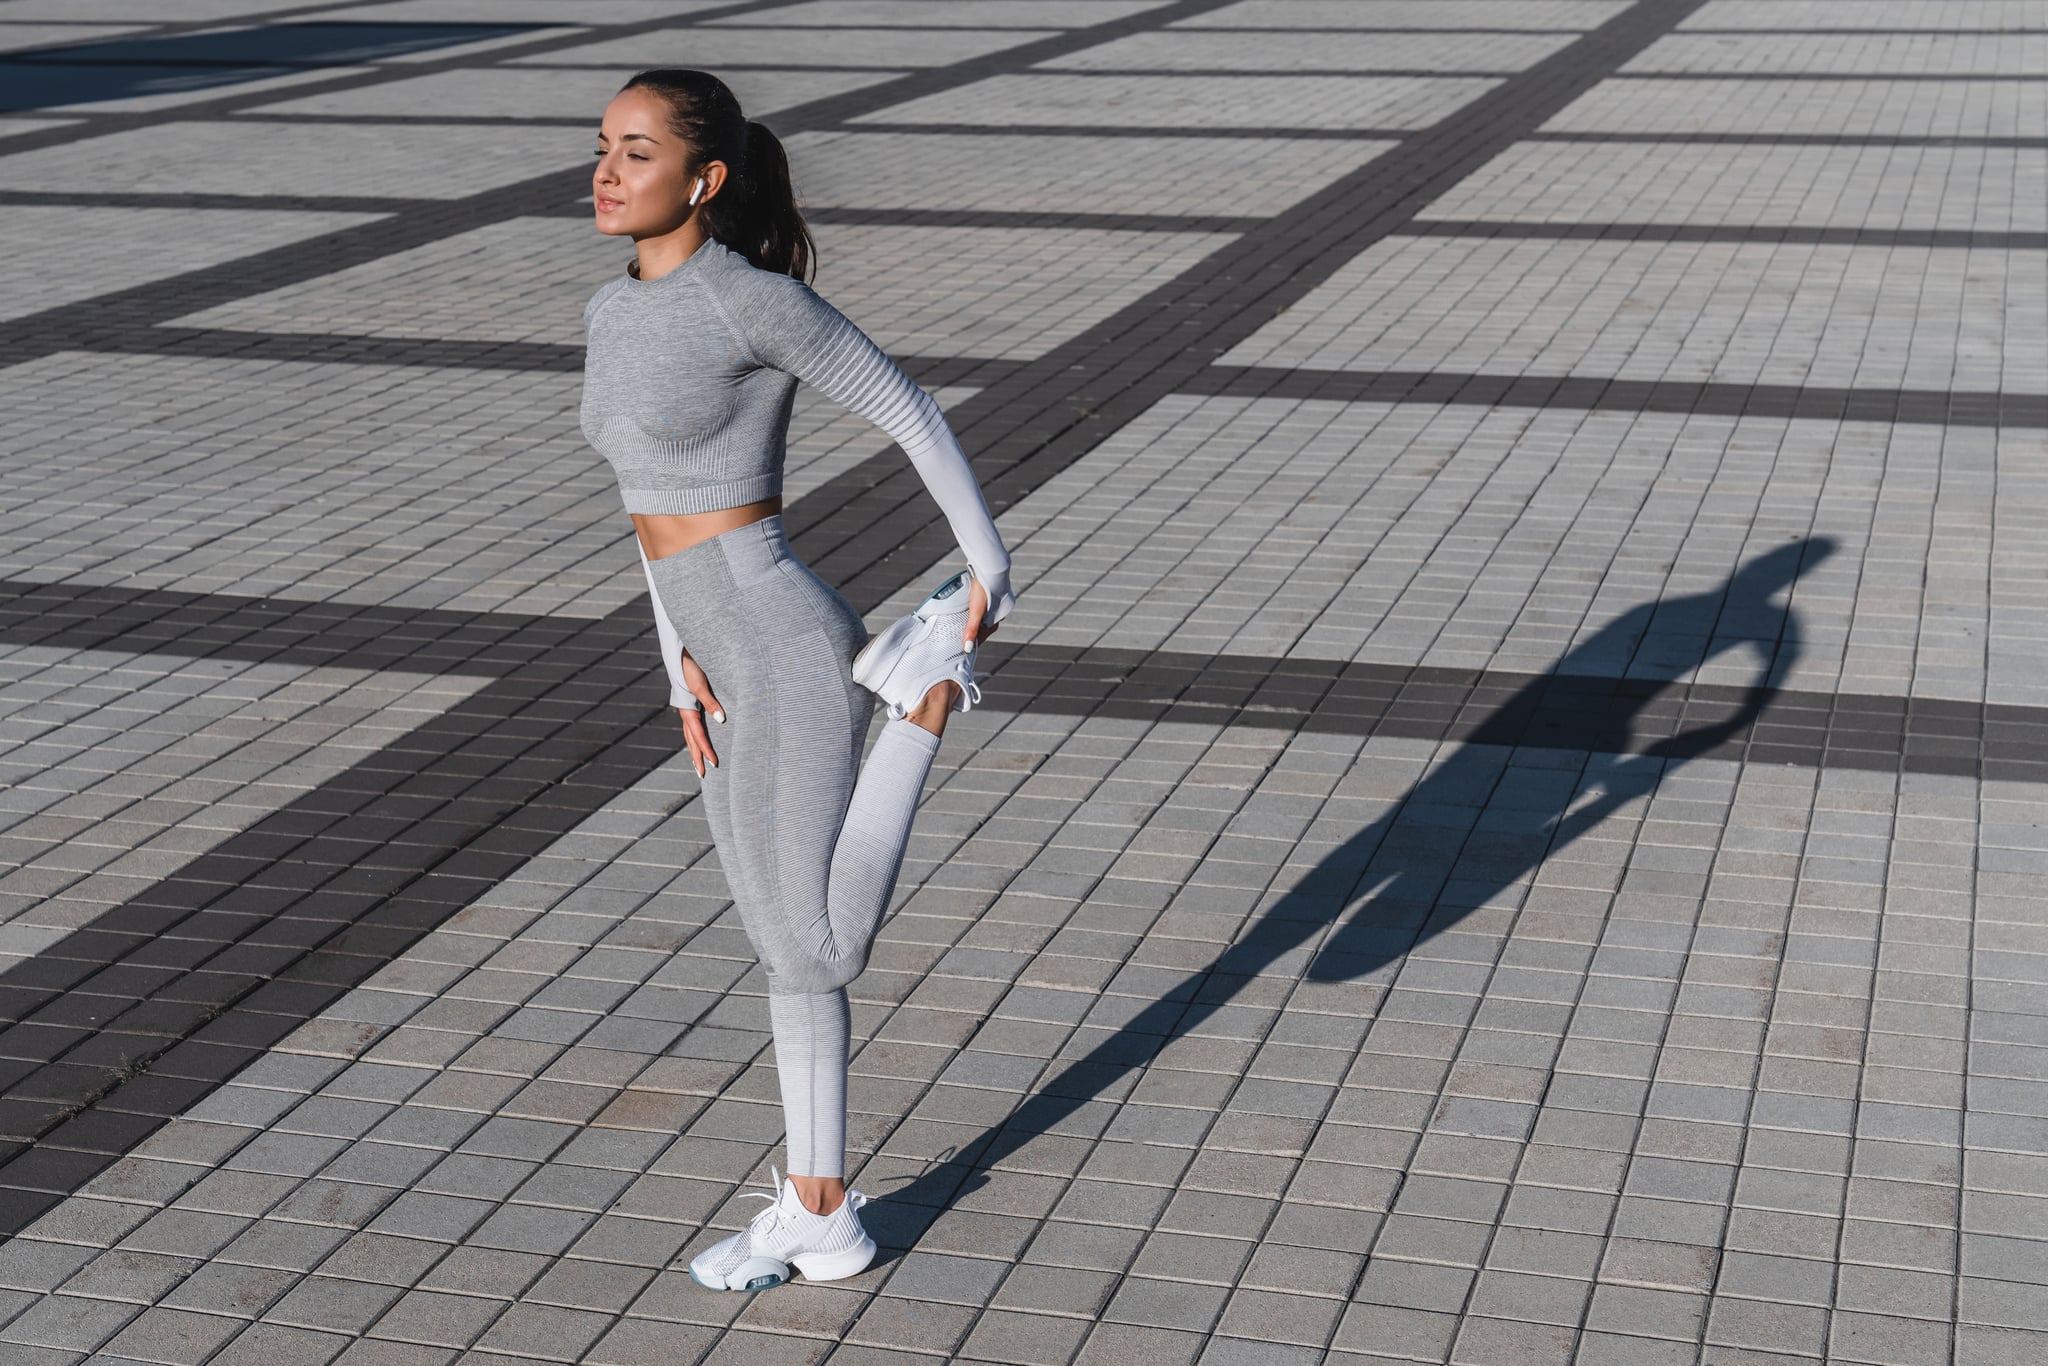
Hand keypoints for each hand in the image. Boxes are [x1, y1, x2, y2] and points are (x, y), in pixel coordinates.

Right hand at [676, 649, 724, 777]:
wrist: (682, 649)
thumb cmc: (692, 664)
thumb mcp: (701, 683)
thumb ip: (710, 701)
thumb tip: (721, 720)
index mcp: (687, 708)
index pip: (698, 735)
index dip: (706, 750)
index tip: (714, 764)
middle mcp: (685, 710)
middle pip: (691, 739)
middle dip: (697, 757)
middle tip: (703, 775)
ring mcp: (687, 706)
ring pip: (690, 733)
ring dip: (695, 748)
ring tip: (699, 764)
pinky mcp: (691, 701)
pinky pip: (693, 724)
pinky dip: (696, 736)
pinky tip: (700, 740)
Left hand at [964, 573, 999, 650]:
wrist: (992, 568)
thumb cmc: (985, 589)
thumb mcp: (976, 611)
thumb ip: (972, 629)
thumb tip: (967, 648)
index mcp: (996, 620)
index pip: (982, 636)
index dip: (972, 641)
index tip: (962, 646)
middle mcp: (999, 612)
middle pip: (983, 626)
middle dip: (973, 629)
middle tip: (960, 632)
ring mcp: (997, 602)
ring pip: (983, 615)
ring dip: (974, 617)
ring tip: (963, 619)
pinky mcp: (994, 593)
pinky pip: (984, 605)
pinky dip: (977, 608)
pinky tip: (972, 604)